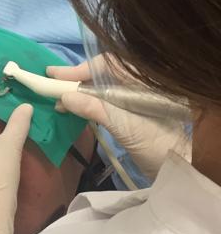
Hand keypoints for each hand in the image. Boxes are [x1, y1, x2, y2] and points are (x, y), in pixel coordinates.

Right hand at [47, 57, 190, 178]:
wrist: (183, 169)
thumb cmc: (159, 147)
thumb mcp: (126, 128)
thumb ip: (97, 110)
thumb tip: (65, 97)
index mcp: (144, 80)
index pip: (108, 64)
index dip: (81, 68)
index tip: (56, 76)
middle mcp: (141, 84)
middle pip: (104, 72)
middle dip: (77, 77)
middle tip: (51, 79)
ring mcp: (138, 98)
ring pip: (104, 86)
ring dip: (80, 91)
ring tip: (58, 98)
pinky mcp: (135, 112)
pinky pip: (107, 99)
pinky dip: (89, 102)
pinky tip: (74, 107)